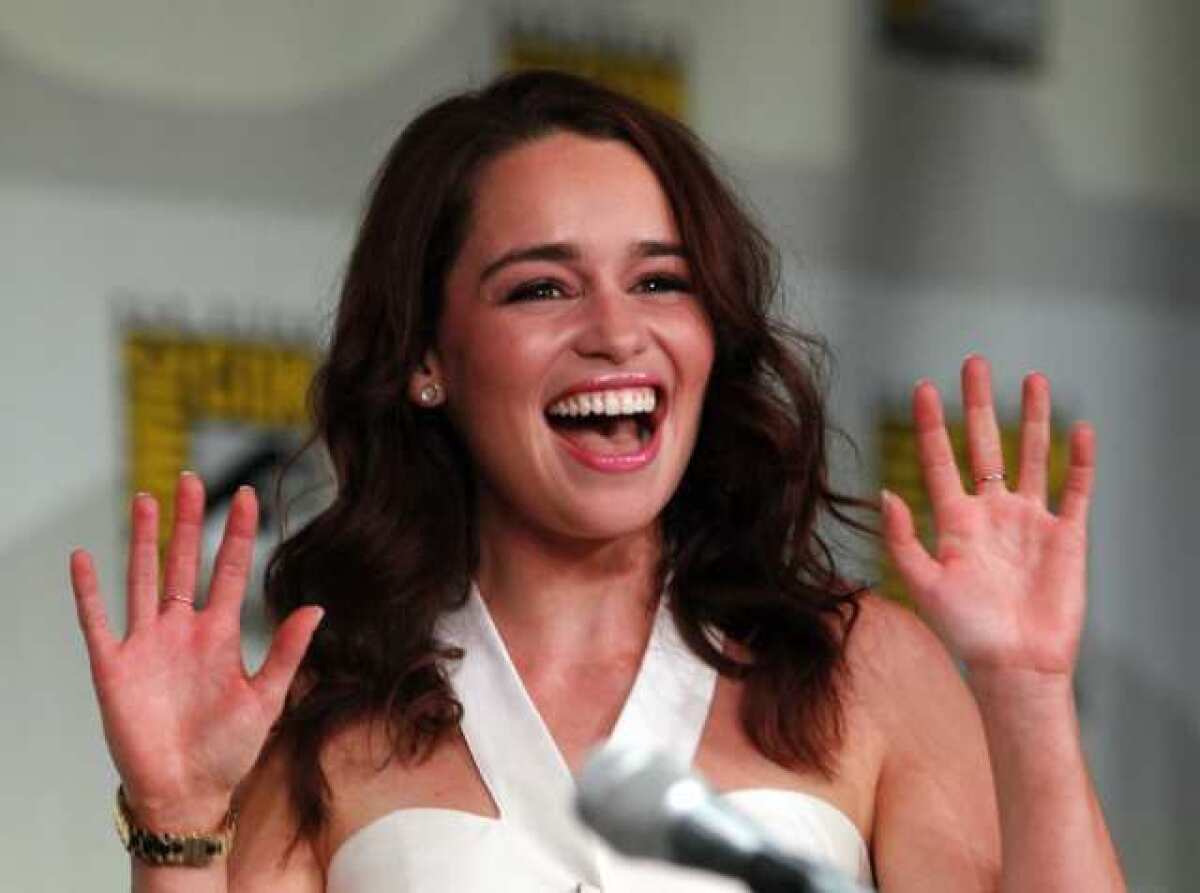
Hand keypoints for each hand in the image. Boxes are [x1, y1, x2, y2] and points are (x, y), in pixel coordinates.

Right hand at [69, 473, 322, 828]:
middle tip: (191, 478)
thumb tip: (317, 608)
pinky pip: (98, 621)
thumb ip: (285, 651)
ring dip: (142, 540)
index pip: (228, 570)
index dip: (236, 533)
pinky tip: (85, 557)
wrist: (187, 792)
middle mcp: (181, 631)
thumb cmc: (228, 749)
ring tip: (145, 499)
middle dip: (188, 521)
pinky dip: (89, 591)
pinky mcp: (114, 668)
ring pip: (142, 579)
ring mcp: (146, 646)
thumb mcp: (265, 698)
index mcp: (219, 634)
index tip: (245, 495)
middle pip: (183, 562)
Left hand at [881, 356, 1094, 679]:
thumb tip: (885, 492)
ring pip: (1031, 456)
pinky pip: (1076, 488)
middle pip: (985, 445)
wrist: (1016, 665)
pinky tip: (1079, 429)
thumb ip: (902, 539)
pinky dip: (1079, 460)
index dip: (932, 424)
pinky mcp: (1067, 535)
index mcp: (954, 521)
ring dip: (1031, 418)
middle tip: (974, 362)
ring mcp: (1030, 521)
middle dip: (979, 405)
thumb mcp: (924, 583)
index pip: (940, 460)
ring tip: (1031, 379)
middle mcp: (991, 513)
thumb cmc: (966, 631)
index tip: (923, 388)